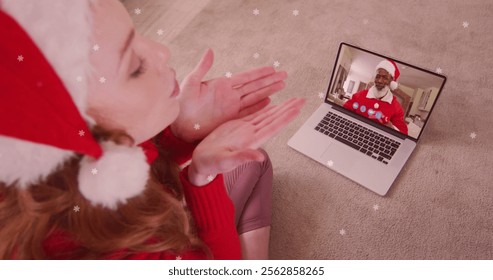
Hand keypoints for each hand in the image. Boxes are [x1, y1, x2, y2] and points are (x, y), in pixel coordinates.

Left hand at [171, 49, 287, 142]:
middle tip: (284, 75)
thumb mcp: (190, 83)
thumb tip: (210, 51)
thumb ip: (202, 68)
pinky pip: (248, 112)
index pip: (246, 77)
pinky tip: (269, 102)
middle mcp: (230, 95)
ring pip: (254, 97)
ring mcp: (231, 107)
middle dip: (269, 81)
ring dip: (268, 92)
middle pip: (254, 86)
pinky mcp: (230, 119)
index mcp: (222, 85)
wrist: (178, 125)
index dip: (260, 73)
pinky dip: (259, 107)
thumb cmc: (181, 104)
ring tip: (281, 86)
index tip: (272, 68)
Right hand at [188, 98, 304, 185]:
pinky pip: (255, 116)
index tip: (297, 109)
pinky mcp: (238, 127)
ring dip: (280, 108)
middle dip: (288, 110)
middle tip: (301, 100)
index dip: (285, 118)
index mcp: (250, 141)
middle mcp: (251, 135)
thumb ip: (243, 158)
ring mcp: (246, 131)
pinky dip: (265, 109)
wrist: (202, 162)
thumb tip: (260, 157)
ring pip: (267, 116)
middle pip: (274, 120)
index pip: (272, 127)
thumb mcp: (226, 161)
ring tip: (292, 100)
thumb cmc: (211, 163)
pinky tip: (272, 105)